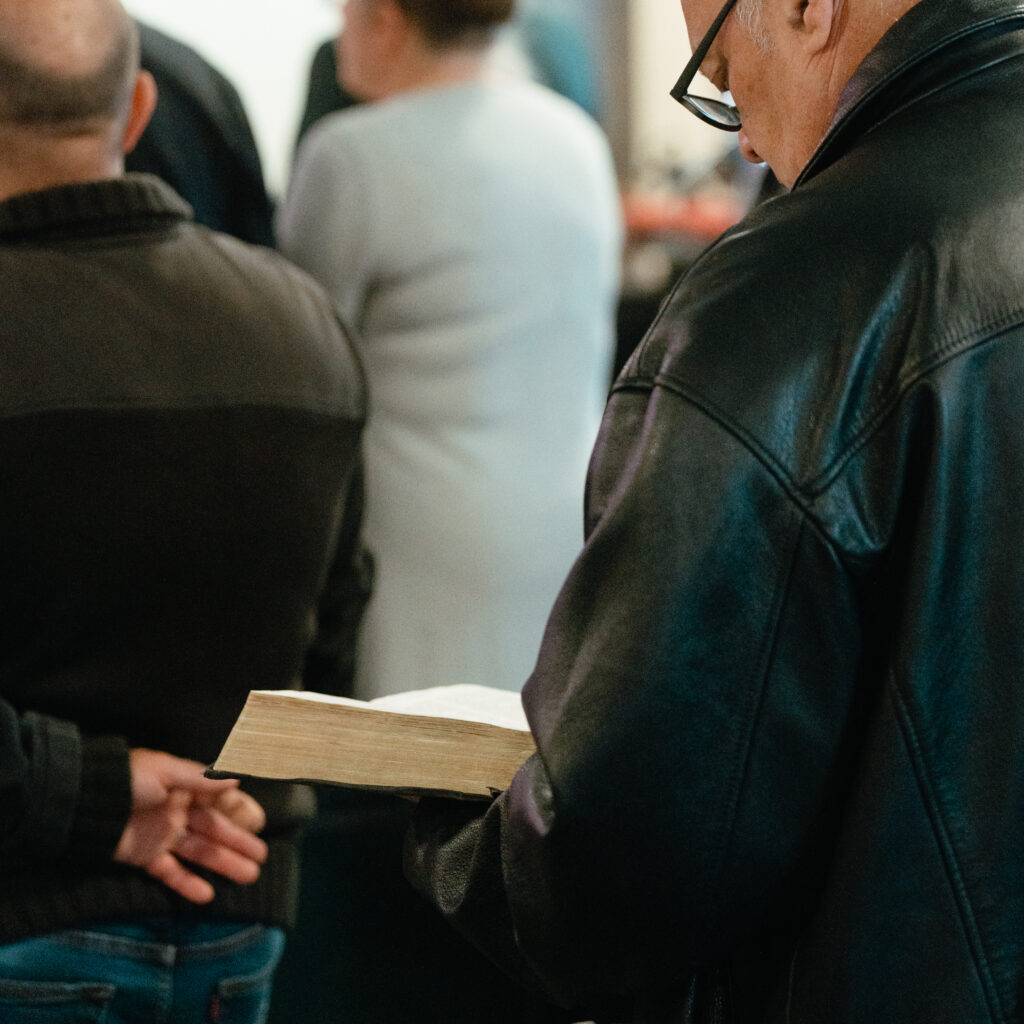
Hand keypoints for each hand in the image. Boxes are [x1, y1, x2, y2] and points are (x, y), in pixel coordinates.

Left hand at [113, 749, 268, 903]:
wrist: (85, 803)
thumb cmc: (128, 780)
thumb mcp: (166, 770)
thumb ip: (202, 778)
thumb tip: (237, 780)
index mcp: (185, 788)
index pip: (219, 801)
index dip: (239, 812)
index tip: (259, 823)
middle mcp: (178, 811)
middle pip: (214, 830)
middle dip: (238, 842)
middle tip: (262, 857)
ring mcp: (163, 836)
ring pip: (200, 852)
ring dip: (224, 863)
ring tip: (249, 876)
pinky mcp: (146, 858)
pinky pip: (171, 873)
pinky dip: (188, 884)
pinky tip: (208, 895)